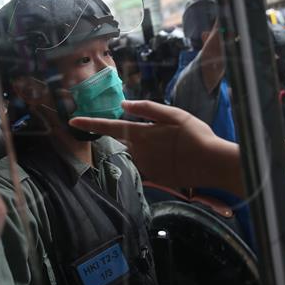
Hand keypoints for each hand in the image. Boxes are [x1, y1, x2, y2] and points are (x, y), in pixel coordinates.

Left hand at [70, 101, 238, 190]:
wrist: (212, 164)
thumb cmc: (196, 136)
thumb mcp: (174, 115)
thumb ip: (147, 109)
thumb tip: (124, 105)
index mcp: (142, 134)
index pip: (110, 127)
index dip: (90, 123)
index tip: (72, 121)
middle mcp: (139, 152)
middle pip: (129, 141)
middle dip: (140, 136)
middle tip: (168, 134)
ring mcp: (147, 167)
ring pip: (139, 154)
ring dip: (149, 148)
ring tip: (174, 146)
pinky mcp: (156, 178)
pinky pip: (149, 166)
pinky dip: (157, 161)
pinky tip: (174, 158)